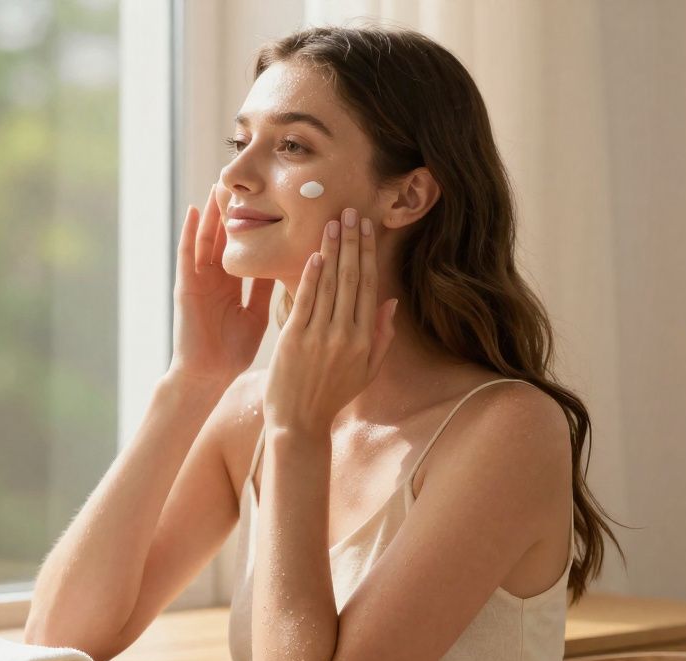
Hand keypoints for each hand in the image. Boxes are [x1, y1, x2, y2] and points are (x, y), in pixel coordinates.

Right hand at [168, 184, 276, 388]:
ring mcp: (198, 279)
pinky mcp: (185, 285)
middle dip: (234, 211)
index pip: (246, 249)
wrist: (207, 375)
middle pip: (225, 237)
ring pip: (206, 238)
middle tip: (245, 182)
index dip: (256, 227)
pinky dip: (189, 231)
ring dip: (211, 212)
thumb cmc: (232, 352)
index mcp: (233, 286)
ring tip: (218, 184)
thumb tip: (289, 268)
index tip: (271, 202)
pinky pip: (186, 253)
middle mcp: (215, 278)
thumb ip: (266, 291)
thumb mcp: (256, 315)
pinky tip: (193, 209)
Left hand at [263, 208, 398, 434]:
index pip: (370, 287)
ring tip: (333, 223)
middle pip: (353, 279)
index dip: (369, 254)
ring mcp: (320, 337)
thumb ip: (381, 337)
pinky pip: (306, 301)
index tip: (367, 229)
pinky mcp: (294, 340)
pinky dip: (311, 277)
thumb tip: (391, 302)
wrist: (298, 423)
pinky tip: (315, 254)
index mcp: (365, 340)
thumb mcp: (366, 371)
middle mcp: (346, 335)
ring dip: (332, 251)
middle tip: (351, 212)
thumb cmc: (331, 396)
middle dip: (352, 243)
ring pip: (330, 285)